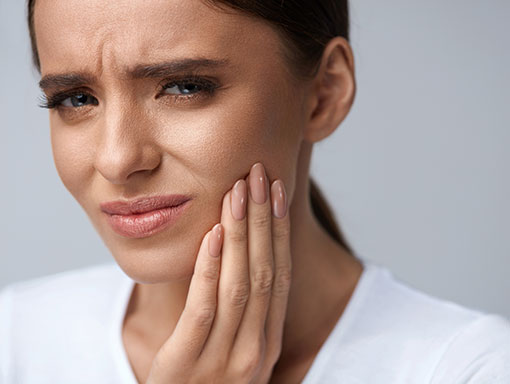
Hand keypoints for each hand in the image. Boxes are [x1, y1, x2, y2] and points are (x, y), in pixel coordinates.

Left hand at [145, 162, 290, 383]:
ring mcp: (226, 359)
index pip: (281, 274)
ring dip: (242, 232)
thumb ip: (241, 310)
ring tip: (238, 190)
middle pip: (266, 271)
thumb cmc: (204, 381)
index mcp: (269, 341)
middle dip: (264, 219)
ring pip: (241, 284)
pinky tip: (214, 233)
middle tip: (260, 174)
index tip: (278, 191)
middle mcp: (256, 349)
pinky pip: (204, 308)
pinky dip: (211, 268)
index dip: (280, 230)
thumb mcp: (232, 347)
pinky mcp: (187, 364)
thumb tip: (242, 252)